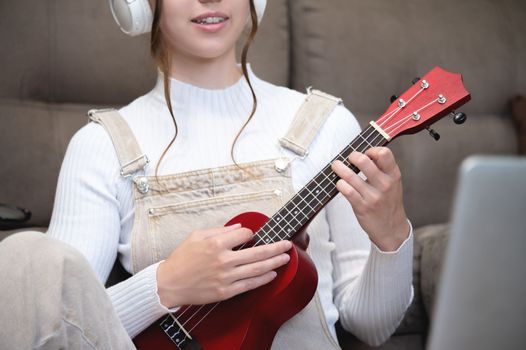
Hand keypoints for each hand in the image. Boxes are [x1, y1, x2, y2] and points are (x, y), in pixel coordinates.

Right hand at [156, 224, 291, 307]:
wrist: (170, 284)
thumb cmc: (182, 258)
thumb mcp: (196, 235)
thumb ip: (220, 230)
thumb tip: (240, 228)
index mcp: (216, 243)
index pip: (245, 234)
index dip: (250, 233)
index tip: (251, 235)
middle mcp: (223, 260)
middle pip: (257, 252)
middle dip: (276, 247)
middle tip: (287, 244)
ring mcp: (226, 277)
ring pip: (257, 269)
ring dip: (274, 263)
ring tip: (285, 258)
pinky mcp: (225, 291)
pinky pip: (249, 285)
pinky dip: (263, 279)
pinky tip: (272, 274)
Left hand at [331, 147, 408, 251]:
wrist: (391, 228)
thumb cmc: (389, 202)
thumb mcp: (393, 183)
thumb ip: (382, 168)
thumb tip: (364, 152)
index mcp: (393, 175)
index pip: (384, 153)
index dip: (371, 150)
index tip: (366, 153)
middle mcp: (384, 184)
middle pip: (363, 161)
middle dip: (352, 156)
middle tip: (349, 158)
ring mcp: (373, 196)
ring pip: (350, 176)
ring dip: (339, 168)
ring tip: (336, 166)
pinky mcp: (362, 207)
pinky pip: (346, 191)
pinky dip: (340, 184)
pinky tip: (340, 183)